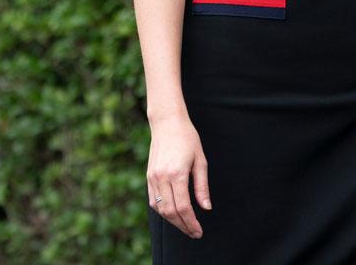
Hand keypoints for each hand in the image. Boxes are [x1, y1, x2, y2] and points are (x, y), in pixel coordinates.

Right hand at [147, 115, 211, 238]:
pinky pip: (154, 201)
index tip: (199, 231)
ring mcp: (153, 177)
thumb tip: (206, 208)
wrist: (167, 122)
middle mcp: (162, 177)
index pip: (183, 207)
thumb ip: (202, 186)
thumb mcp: (200, 161)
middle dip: (183, 226)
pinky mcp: (149, 176)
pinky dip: (163, 211)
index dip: (191, 223)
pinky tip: (173, 214)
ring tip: (185, 225)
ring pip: (161, 209)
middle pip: (171, 212)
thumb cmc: (187, 138)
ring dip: (173, 221)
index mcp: (177, 173)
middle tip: (194, 233)